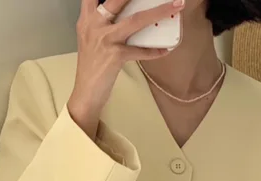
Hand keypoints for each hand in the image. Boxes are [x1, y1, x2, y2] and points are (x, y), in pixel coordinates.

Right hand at [68, 0, 184, 138]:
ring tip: (174, 7)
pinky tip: (165, 49)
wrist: (85, 92)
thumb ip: (103, 24)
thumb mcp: (92, 39)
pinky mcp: (115, 56)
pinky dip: (154, 51)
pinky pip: (140, 51)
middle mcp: (94, 25)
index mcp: (87, 19)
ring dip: (157, 12)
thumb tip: (126, 16)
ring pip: (135, 20)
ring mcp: (105, 40)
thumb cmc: (91, 66)